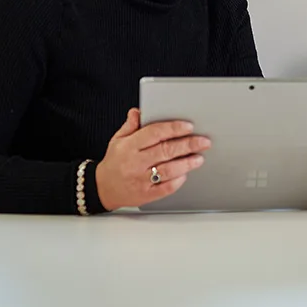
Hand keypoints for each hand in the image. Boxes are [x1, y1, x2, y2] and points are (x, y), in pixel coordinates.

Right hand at [94, 108, 210, 210]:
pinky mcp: (146, 195)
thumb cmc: (115, 161)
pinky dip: (178, 181)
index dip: (174, 128)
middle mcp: (135, 162)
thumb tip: (138, 111)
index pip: (155, 133)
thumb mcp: (118, 140)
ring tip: (199, 158)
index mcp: (129, 146)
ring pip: (168, 170)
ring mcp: (141, 180)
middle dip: (188, 144)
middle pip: (166, 150)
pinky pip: (166, 188)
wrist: (102, 188)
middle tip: (203, 141)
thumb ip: (131, 125)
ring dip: (187, 163)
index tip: (189, 126)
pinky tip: (185, 174)